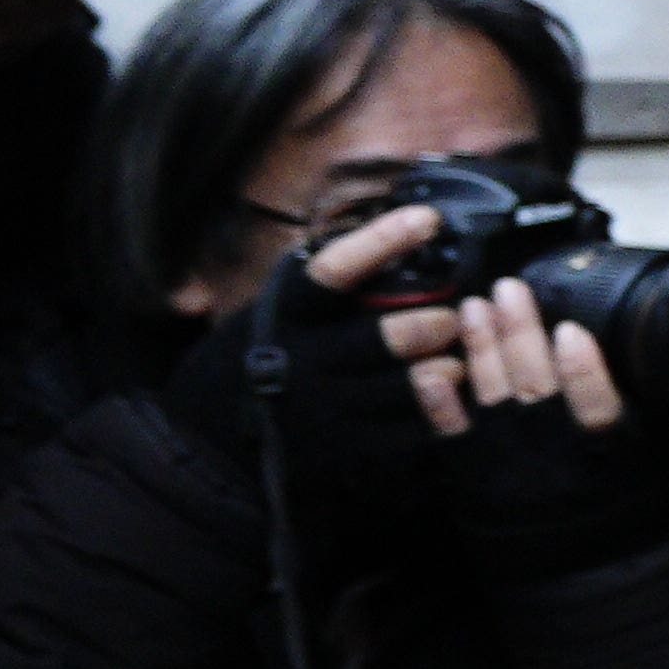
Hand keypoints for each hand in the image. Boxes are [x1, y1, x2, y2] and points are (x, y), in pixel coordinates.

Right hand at [161, 205, 472, 474]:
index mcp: (286, 313)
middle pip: (388, 336)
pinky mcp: (340, 450)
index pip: (335, 271)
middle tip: (452, 319)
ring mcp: (322, 408)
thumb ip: (330, 287)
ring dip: (447, 368)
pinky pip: (408, 430)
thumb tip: (397, 240)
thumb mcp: (277, 310)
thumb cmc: (263, 352)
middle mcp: (302, 359)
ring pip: (408, 385)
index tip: (428, 218)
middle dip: (435, 324)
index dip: (381, 241)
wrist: (210, 434)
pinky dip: (439, 411)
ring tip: (457, 360)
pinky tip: (450, 399)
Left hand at [434, 278, 668, 574]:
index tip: (571, 331)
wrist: (590, 576)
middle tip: (508, 290)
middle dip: (520, 336)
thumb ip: (654, 412)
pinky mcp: (476, 477)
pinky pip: (451, 436)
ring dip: (482, 350)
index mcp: (608, 454)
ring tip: (476, 307)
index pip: (597, 406)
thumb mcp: (666, 461)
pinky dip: (440, 404)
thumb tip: (668, 362)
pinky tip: (433, 371)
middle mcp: (555, 459)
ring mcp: (510, 467)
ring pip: (493, 399)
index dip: (582, 368)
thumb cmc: (630, 510)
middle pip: (535, 388)